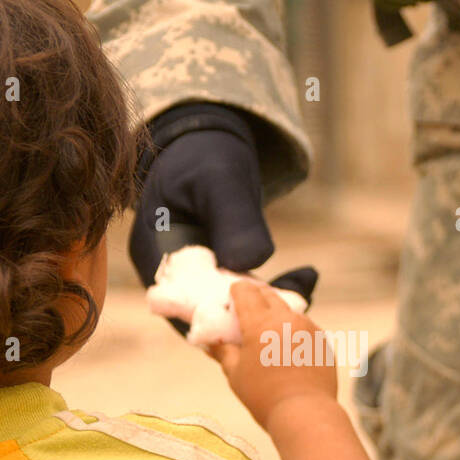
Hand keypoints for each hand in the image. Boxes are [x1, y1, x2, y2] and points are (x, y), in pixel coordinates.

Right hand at [130, 103, 317, 329]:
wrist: (209, 143)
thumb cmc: (205, 154)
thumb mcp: (218, 179)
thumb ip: (233, 218)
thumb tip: (249, 262)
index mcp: (153, 252)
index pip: (181, 303)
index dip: (219, 314)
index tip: (262, 308)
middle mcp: (168, 274)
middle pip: (205, 312)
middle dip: (249, 316)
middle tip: (296, 306)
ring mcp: (191, 277)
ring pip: (227, 308)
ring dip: (265, 306)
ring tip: (305, 287)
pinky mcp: (215, 276)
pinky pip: (242, 295)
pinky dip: (271, 292)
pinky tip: (305, 279)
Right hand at [209, 281, 337, 429]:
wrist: (305, 413)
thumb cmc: (264, 396)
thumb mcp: (235, 374)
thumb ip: (223, 352)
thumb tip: (209, 343)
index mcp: (260, 323)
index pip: (246, 292)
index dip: (237, 291)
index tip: (232, 296)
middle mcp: (287, 319)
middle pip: (269, 296)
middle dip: (256, 298)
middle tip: (247, 311)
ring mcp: (309, 328)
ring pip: (289, 312)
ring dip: (276, 316)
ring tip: (269, 336)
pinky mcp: (323, 341)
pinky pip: (305, 329)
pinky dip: (294, 333)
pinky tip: (288, 352)